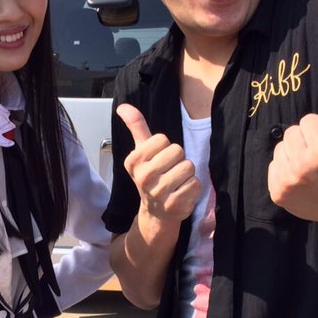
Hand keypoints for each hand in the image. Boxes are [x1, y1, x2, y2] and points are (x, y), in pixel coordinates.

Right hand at [117, 103, 199, 224]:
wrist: (156, 211)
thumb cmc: (151, 175)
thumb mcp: (142, 151)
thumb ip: (136, 126)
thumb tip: (123, 106)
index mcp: (134, 161)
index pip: (162, 139)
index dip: (165, 147)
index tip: (158, 159)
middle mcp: (143, 177)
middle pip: (177, 151)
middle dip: (178, 159)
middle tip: (169, 171)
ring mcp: (158, 193)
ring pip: (188, 167)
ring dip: (187, 173)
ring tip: (176, 182)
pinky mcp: (174, 205)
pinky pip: (195, 184)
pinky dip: (192, 187)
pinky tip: (181, 193)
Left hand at [267, 79, 317, 228]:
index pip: (308, 120)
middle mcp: (302, 167)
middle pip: (292, 132)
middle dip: (307, 140)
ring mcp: (288, 182)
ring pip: (281, 148)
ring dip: (295, 153)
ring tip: (312, 166)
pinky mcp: (278, 193)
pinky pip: (272, 166)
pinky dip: (285, 169)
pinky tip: (302, 178)